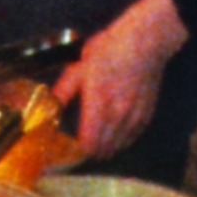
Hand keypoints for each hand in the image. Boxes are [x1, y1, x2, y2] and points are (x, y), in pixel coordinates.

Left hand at [51, 0, 186, 159]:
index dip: (78, 151)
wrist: (145, 42)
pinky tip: (114, 138)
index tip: (69, 149)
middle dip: (90, 153)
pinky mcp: (146, 115)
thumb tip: (51, 106)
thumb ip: (65, 90)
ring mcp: (133, 116)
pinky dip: (121, 142)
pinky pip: (132, 138)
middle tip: (80, 149)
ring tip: (96, 146)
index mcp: (97, 102)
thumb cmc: (110, 49)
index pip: (88, 142)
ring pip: (118, 147)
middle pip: (103, 149)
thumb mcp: (80, 66)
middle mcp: (117, 114)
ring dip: (106, 149)